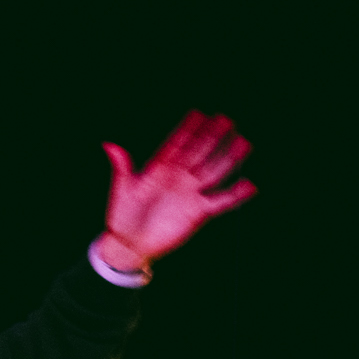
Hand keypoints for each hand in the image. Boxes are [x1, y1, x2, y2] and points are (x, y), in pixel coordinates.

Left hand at [98, 110, 255, 269]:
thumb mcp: (123, 189)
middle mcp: (179, 178)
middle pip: (199, 153)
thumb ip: (122, 167)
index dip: (187, 130)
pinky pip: (220, 201)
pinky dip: (235, 195)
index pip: (177, 145)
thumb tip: (109, 145)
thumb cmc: (123, 216)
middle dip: (212, 137)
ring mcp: (190, 193)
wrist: (130, 244)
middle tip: (226, 119)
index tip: (198, 114)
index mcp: (160, 169)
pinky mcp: (198, 212)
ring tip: (242, 143)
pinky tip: (249, 185)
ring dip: (227, 158)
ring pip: (213, 171)